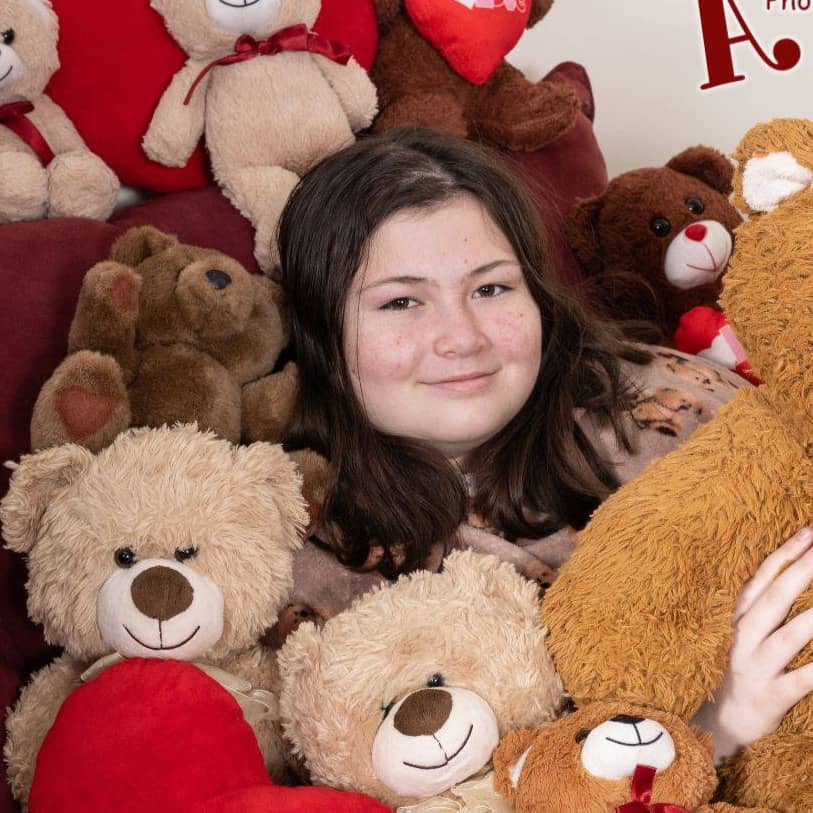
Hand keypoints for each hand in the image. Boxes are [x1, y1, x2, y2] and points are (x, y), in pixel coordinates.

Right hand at [692, 527, 812, 762]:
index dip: (786, 553)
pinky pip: (801, 681)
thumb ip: (767, 605)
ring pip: (787, 636)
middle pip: (774, 599)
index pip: (762, 578)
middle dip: (802, 572)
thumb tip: (794, 568)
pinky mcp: (770, 697)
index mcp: (738, 618)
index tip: (810, 531)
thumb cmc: (746, 670)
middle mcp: (742, 637)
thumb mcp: (747, 633)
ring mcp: (754, 667)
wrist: (724, 724)